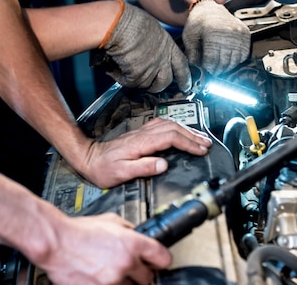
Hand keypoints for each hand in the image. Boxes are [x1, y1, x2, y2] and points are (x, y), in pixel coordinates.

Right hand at [38, 212, 170, 284]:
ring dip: (126, 282)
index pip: (162, 258)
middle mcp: (125, 264)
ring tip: (114, 273)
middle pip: (148, 278)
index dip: (162, 260)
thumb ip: (128, 230)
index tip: (159, 263)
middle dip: (143, 274)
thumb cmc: (78, 231)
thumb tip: (137, 234)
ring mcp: (112, 280)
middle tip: (135, 269)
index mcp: (133, 244)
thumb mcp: (111, 221)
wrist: (56, 243)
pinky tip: (103, 278)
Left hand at [79, 118, 211, 187]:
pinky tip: (182, 130)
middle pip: (174, 128)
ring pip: (170, 124)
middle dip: (193, 135)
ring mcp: (142, 132)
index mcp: (141, 143)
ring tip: (200, 137)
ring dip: (187, 130)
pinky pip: (163, 124)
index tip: (200, 150)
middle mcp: (143, 134)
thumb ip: (143, 167)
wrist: (89, 158)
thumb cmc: (103, 168)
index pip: (171, 138)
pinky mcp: (141, 133)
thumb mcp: (121, 173)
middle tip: (207, 144)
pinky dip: (177, 126)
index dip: (188, 143)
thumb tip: (164, 164)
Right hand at [101, 1, 191, 91]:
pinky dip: (122, 78)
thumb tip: (151, 49)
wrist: (119, 24)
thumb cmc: (132, 21)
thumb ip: (157, 43)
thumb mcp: (153, 29)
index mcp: (168, 46)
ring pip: (146, 84)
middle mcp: (162, 59)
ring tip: (126, 69)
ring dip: (136, 80)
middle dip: (158, 86)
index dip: (185, 77)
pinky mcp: (136, 75)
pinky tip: (116, 70)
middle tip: (152, 87)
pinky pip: (130, 83)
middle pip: (166, 81)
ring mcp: (150, 69)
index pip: (182, 65)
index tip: (186, 86)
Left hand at [182, 0, 250, 74]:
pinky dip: (236, 60)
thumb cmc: (198, 22)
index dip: (208, 69)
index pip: (212, 60)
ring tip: (219, 66)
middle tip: (212, 71)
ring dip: (227, 67)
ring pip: (235, 60)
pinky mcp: (245, 33)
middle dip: (217, 70)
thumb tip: (196, 71)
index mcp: (212, 32)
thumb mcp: (189, 37)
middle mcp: (228, 32)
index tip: (205, 70)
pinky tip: (227, 58)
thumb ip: (192, 55)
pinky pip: (244, 55)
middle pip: (224, 62)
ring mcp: (238, 33)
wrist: (209, 8)